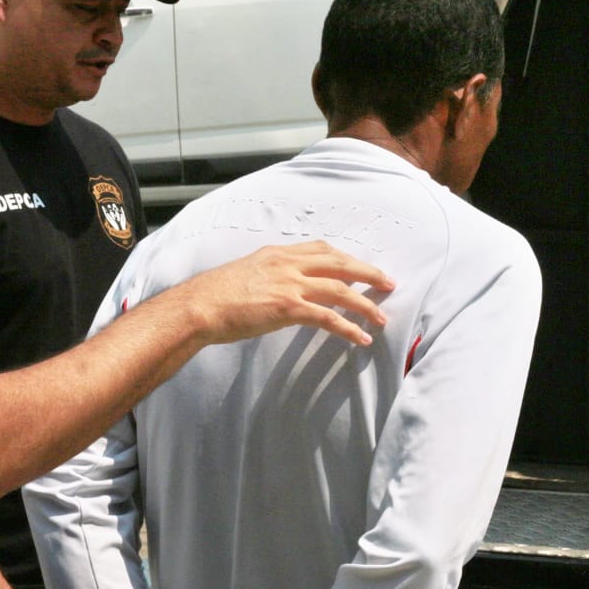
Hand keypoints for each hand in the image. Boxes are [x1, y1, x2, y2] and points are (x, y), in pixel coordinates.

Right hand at [178, 240, 393, 346]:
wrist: (200, 305)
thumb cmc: (216, 295)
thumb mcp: (247, 272)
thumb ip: (270, 275)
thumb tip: (280, 287)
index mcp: (278, 253)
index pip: (322, 249)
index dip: (346, 258)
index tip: (362, 267)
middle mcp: (288, 263)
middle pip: (340, 263)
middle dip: (368, 273)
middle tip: (389, 283)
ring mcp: (289, 284)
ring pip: (340, 289)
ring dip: (365, 304)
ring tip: (381, 316)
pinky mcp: (287, 307)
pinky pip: (328, 318)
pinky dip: (349, 328)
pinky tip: (361, 338)